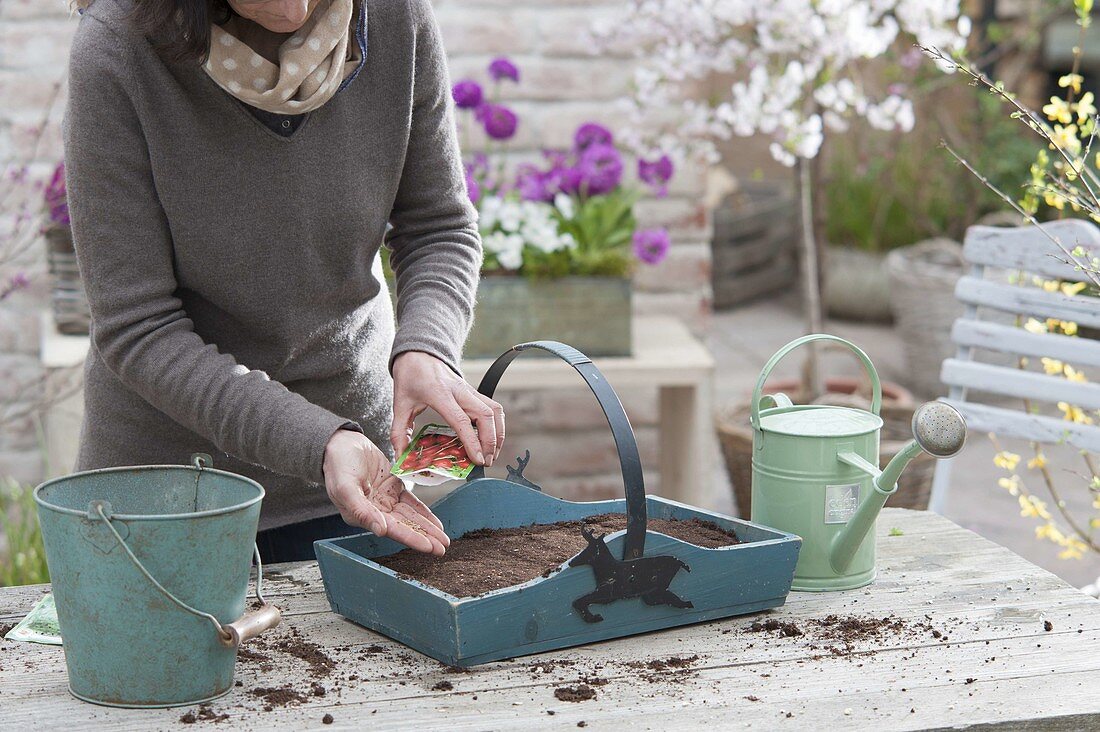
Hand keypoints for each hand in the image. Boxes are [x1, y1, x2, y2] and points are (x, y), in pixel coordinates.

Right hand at [322, 429, 449, 553]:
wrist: (341, 443)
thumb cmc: (337, 464)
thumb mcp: (345, 487)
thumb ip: (362, 510)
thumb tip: (381, 530)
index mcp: (362, 515)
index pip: (392, 530)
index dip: (412, 538)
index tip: (429, 547)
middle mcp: (375, 511)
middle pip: (405, 527)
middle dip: (425, 538)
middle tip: (443, 548)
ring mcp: (385, 500)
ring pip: (410, 517)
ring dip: (427, 528)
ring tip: (443, 540)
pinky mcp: (393, 487)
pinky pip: (411, 503)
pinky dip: (424, 512)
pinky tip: (435, 522)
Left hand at [391, 351, 503, 466]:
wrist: (419, 353)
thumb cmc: (410, 376)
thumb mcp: (399, 404)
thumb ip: (399, 432)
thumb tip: (400, 457)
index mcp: (440, 394)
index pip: (461, 420)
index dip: (472, 442)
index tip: (477, 460)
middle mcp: (459, 391)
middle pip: (486, 416)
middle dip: (491, 442)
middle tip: (485, 461)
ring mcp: (469, 390)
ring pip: (495, 411)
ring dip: (498, 434)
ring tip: (491, 453)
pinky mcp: (474, 392)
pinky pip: (493, 407)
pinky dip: (497, 425)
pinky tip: (491, 439)